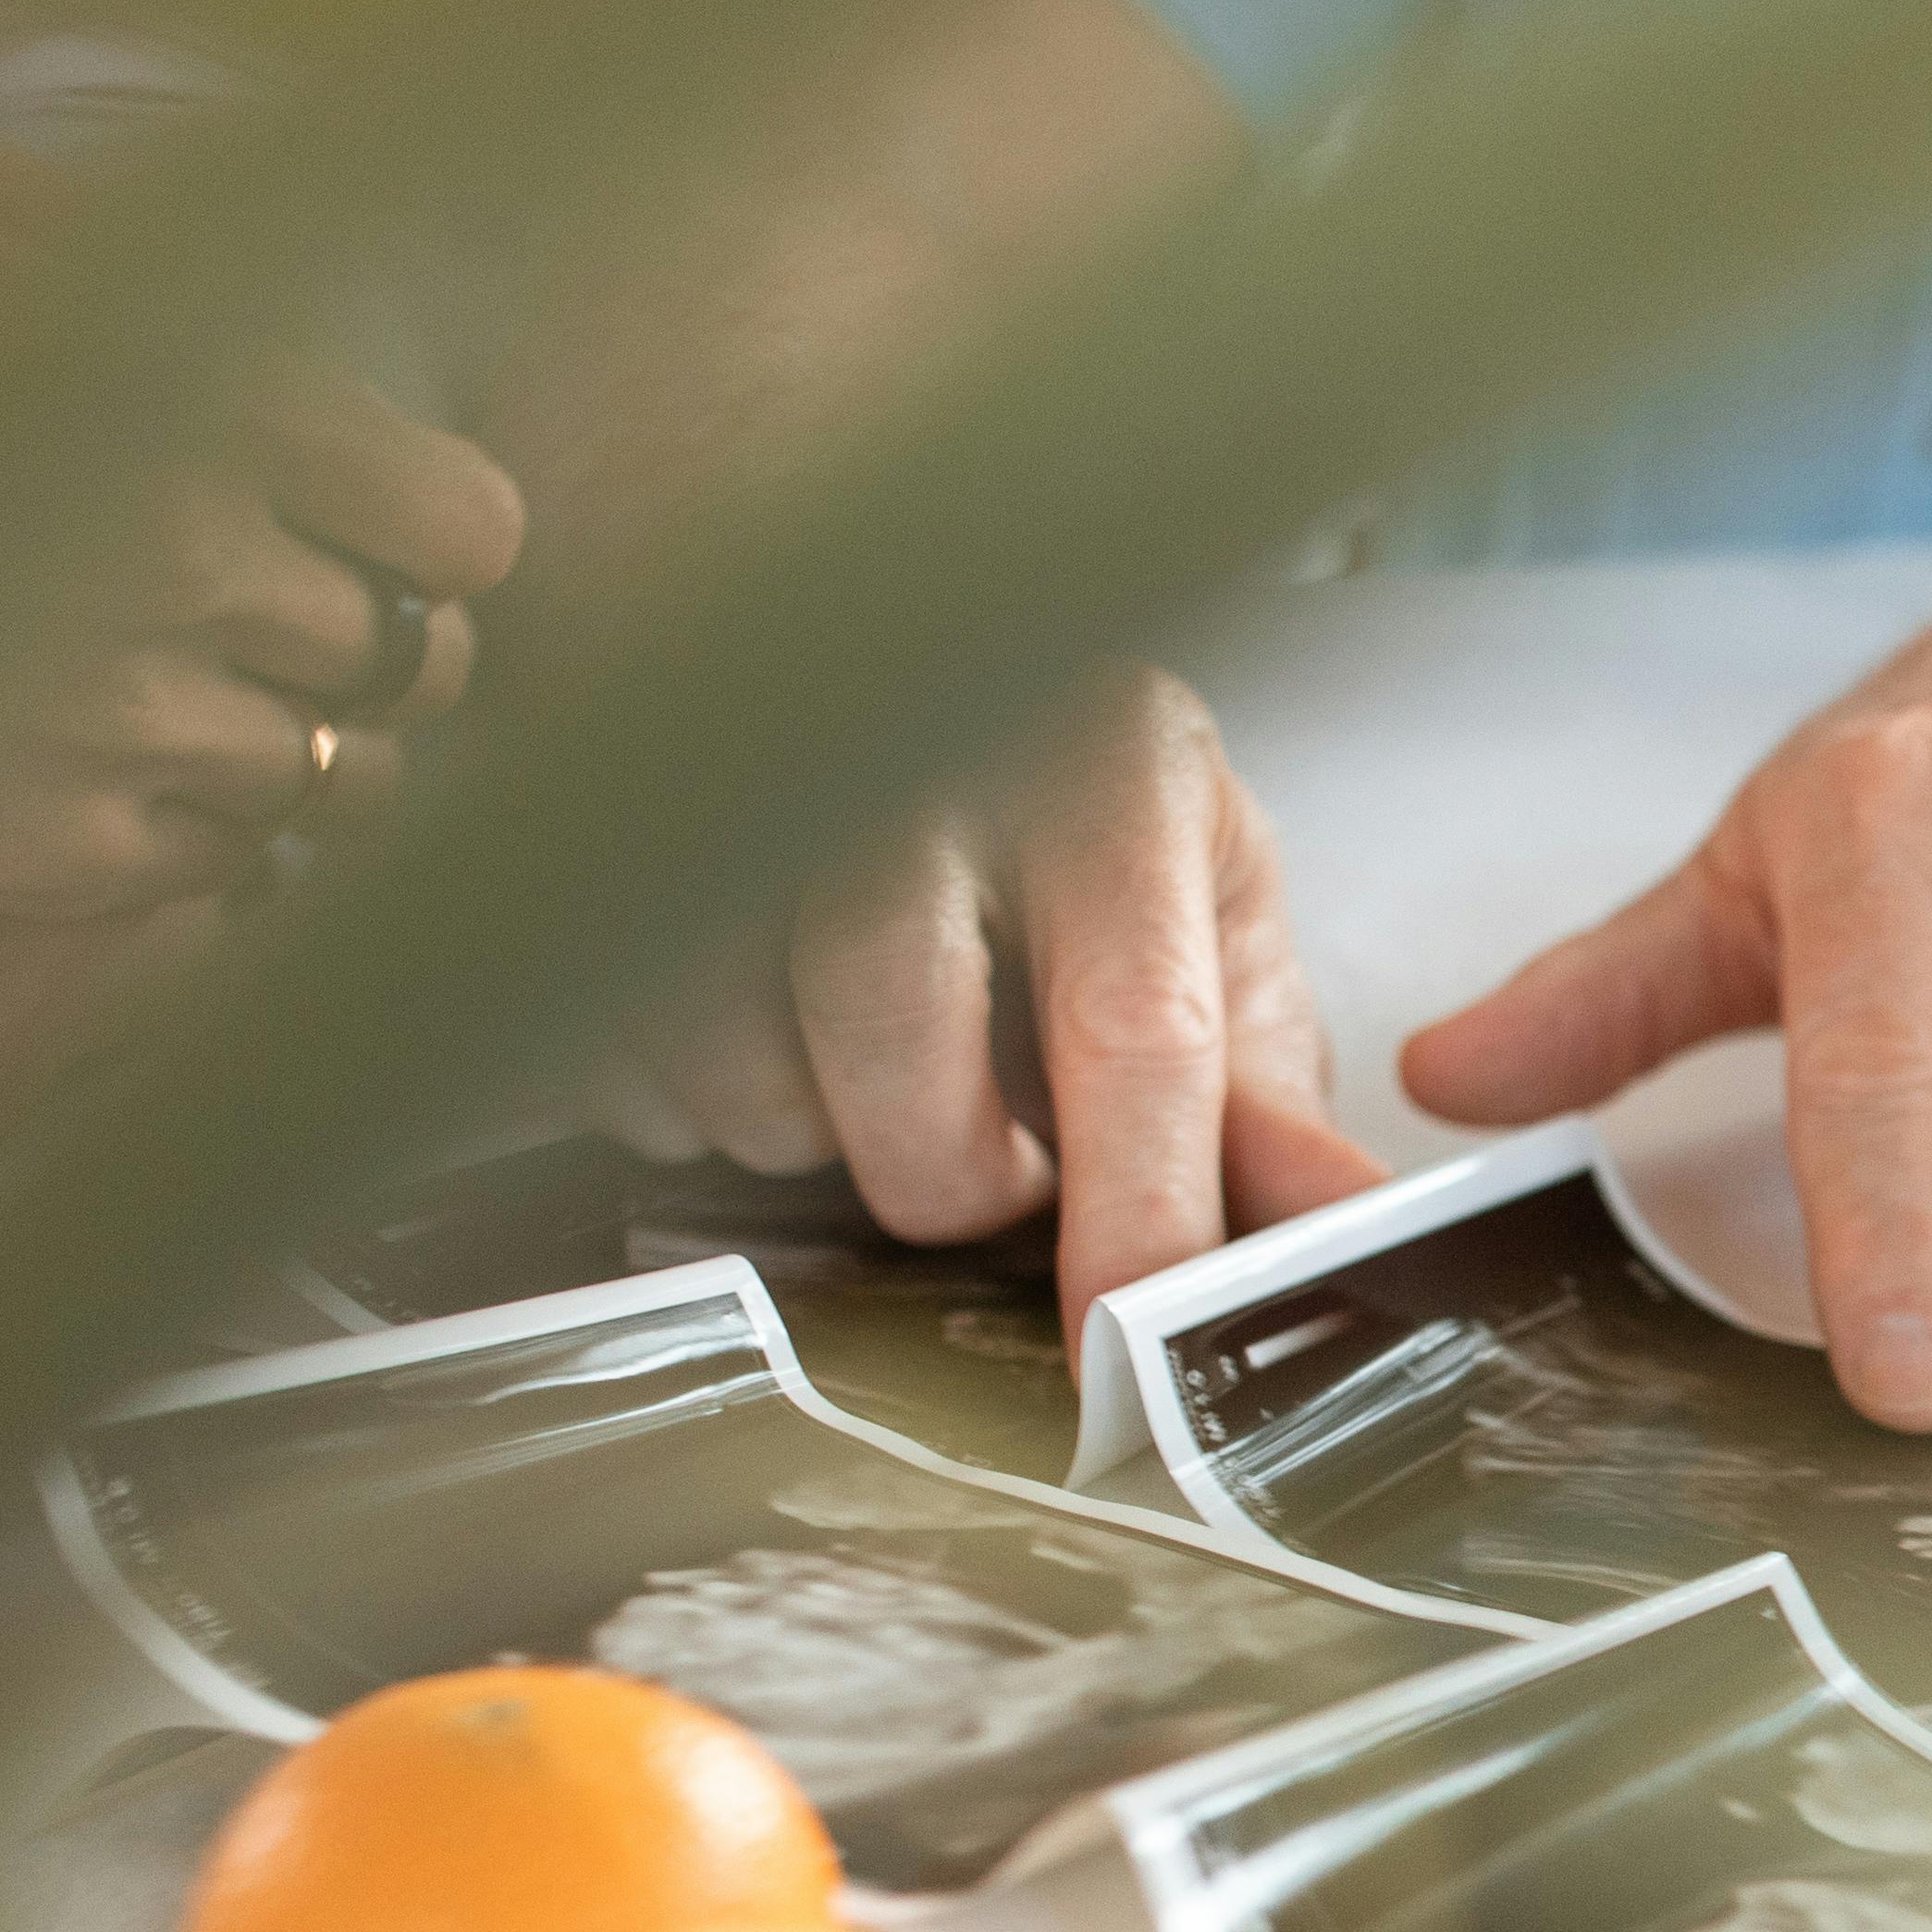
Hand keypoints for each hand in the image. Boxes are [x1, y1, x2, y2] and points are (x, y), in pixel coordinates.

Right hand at [0, 140, 524, 916]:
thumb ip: (177, 239)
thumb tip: (350, 223)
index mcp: (194, 382)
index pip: (471, 530)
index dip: (432, 541)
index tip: (376, 534)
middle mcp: (174, 552)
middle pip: (425, 662)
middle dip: (368, 644)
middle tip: (264, 608)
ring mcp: (118, 714)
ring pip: (345, 778)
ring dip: (290, 742)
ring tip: (178, 679)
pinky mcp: (57, 844)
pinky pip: (227, 861)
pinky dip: (189, 823)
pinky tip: (93, 753)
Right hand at [599, 665, 1380, 1338]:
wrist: (817, 577)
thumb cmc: (1038, 780)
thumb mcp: (1189, 898)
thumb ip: (1261, 1084)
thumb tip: (1344, 1232)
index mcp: (1110, 760)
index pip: (1138, 1032)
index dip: (1137, 1221)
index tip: (1125, 1354)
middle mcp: (922, 746)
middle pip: (913, 1092)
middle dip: (952, 1179)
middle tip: (985, 1134)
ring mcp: (733, 773)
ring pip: (751, 1092)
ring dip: (811, 1128)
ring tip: (858, 1041)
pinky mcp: (587, 820)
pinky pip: (625, 1066)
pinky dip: (687, 1090)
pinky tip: (748, 1008)